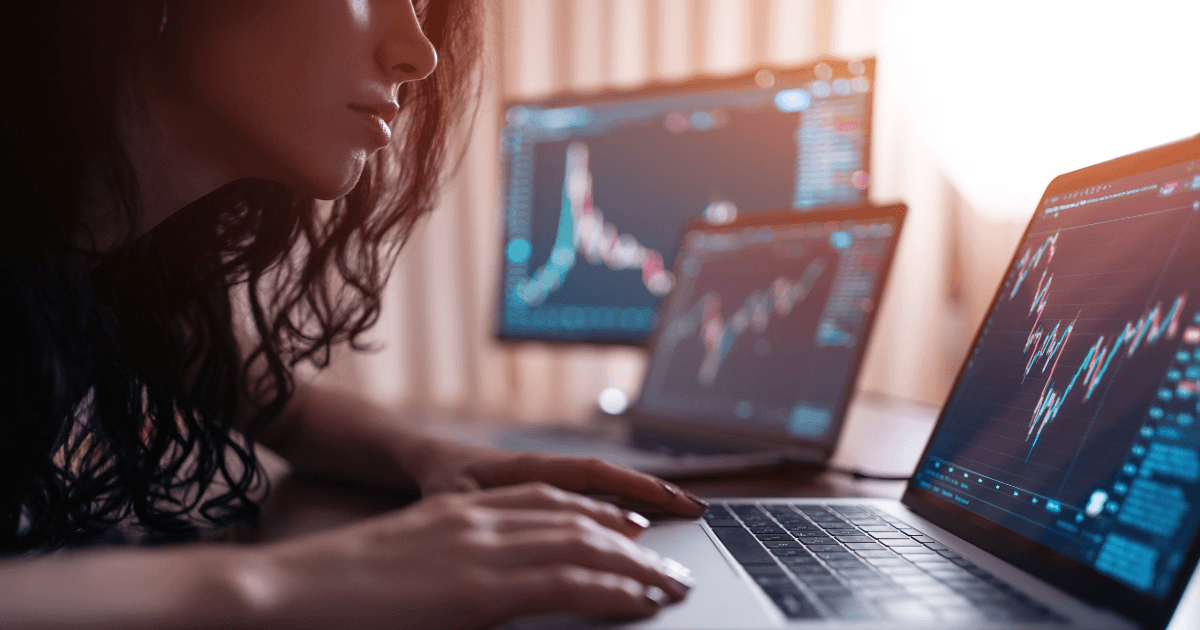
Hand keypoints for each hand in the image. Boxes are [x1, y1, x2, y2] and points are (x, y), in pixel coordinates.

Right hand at [246, 483, 695, 629]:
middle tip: (665, 557)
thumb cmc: (333, 590)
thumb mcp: (402, 562)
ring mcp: (480, 550)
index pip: (544, 498)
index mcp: (457, 512)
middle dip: (629, 536)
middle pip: (575, 516)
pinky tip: (638, 598)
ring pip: (582, 544)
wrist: (282, 591)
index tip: (629, 524)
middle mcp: (477, 519)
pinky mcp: (479, 590)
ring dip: (636, 564)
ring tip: (669, 581)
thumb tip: (474, 588)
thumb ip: (448, 567)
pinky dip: (612, 587)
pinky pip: (566, 581)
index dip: (594, 508)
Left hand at [405, 437, 708, 518]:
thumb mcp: (451, 500)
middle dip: (656, 492)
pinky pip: (591, 495)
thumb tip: (505, 534)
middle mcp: (548, 470)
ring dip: (643, 497)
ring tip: (685, 513)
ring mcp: (550, 479)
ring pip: (606, 488)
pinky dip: (620, 504)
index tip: (673, 501)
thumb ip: (478, 516)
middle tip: (699, 511)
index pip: (595, 475)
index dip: (636, 487)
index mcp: (529, 468)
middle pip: (613, 480)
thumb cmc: (439, 478)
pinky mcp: (546, 490)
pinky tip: (641, 524)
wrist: (425, 457)